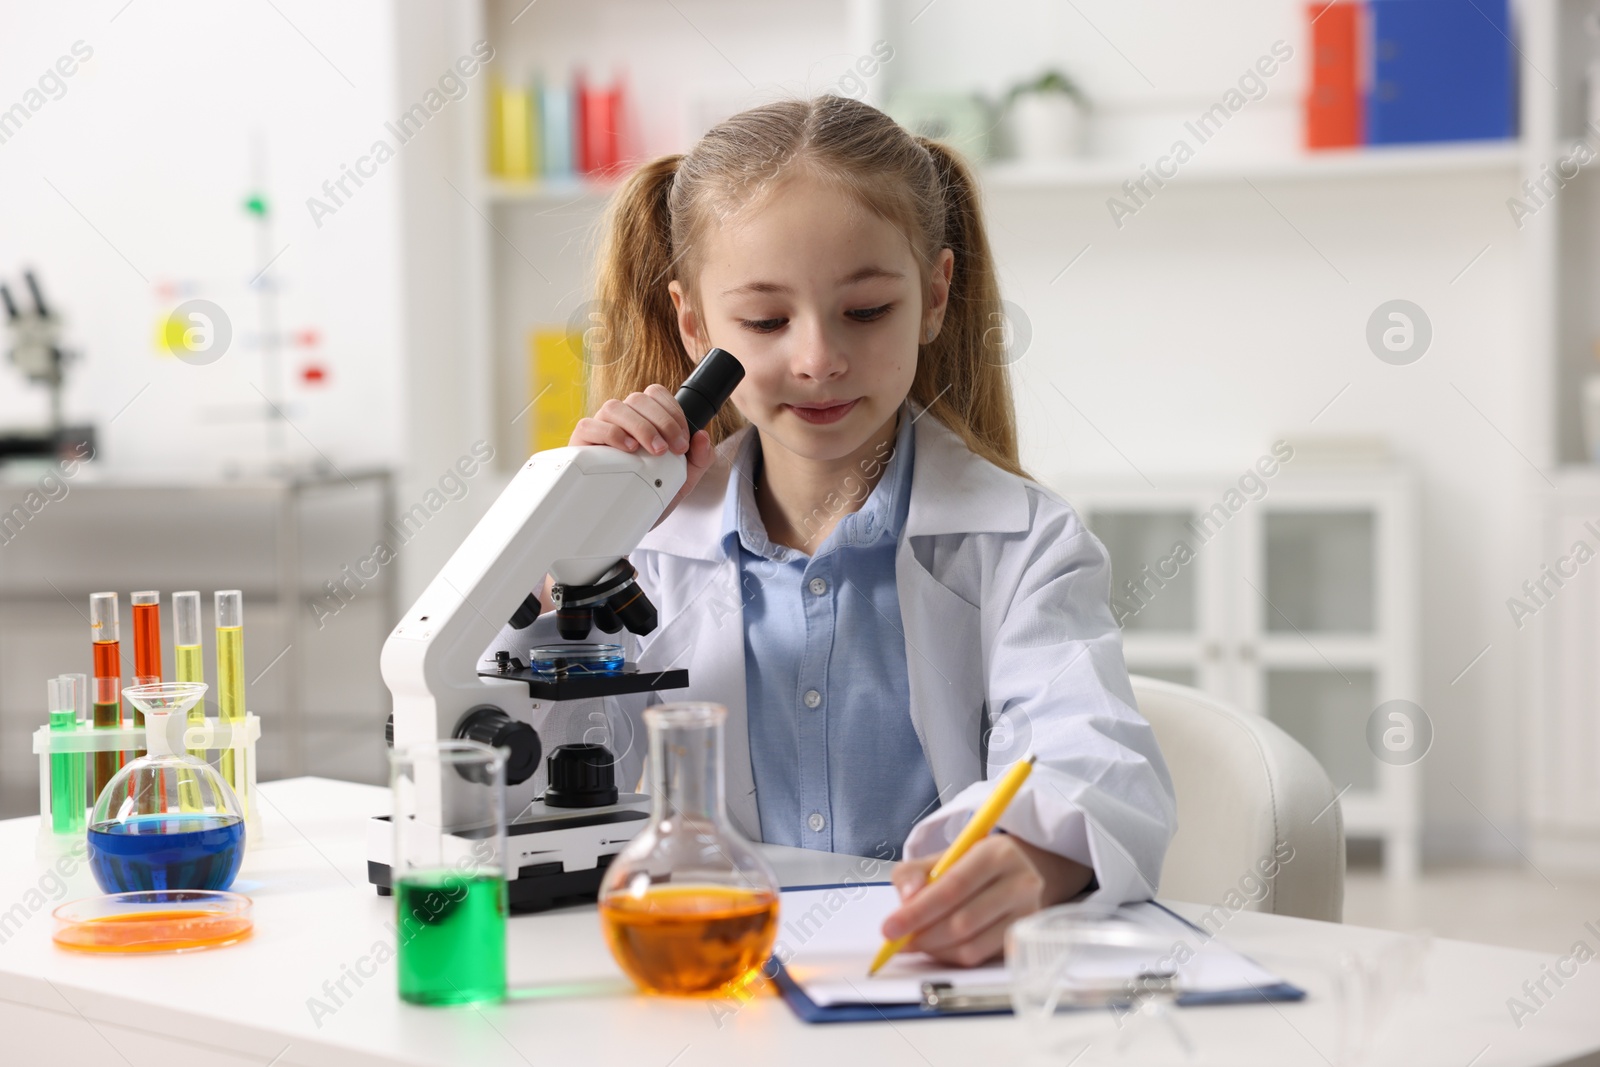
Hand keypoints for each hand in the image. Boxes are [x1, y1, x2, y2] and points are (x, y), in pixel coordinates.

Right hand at [571, 383, 714, 519]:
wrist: (627, 522)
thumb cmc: (652, 494)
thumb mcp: (683, 479)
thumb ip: (699, 458)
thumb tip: (703, 436)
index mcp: (644, 418)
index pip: (657, 395)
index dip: (673, 412)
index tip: (683, 442)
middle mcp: (622, 418)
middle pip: (639, 399)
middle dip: (662, 422)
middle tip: (673, 449)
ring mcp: (600, 427)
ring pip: (615, 407)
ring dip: (640, 427)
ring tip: (654, 451)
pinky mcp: (582, 443)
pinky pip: (590, 425)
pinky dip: (611, 434)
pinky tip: (628, 449)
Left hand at [881, 835, 1094, 967]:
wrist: (1019, 873)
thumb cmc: (971, 866)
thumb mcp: (942, 857)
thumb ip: (913, 873)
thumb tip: (907, 900)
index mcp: (997, 853)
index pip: (953, 887)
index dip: (918, 911)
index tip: (888, 929)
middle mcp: (1020, 883)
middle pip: (962, 921)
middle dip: (922, 936)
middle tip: (898, 942)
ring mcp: (1027, 914)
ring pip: (971, 946)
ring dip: (935, 949)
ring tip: (915, 943)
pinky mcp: (1024, 939)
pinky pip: (980, 957)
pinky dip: (951, 956)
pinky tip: (938, 946)